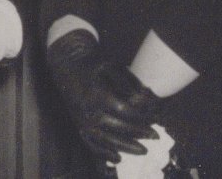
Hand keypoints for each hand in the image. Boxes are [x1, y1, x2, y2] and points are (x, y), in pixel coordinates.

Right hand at [46, 29, 159, 164]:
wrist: (66, 65)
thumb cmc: (91, 63)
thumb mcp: (111, 65)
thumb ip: (128, 83)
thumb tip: (145, 100)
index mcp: (98, 94)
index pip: (124, 111)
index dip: (141, 117)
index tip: (154, 120)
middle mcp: (89, 110)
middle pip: (117, 127)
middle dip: (138, 133)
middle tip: (154, 136)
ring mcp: (82, 120)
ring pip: (106, 140)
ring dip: (126, 147)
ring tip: (142, 150)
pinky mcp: (78, 125)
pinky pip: (91, 144)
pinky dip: (104, 154)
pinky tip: (118, 158)